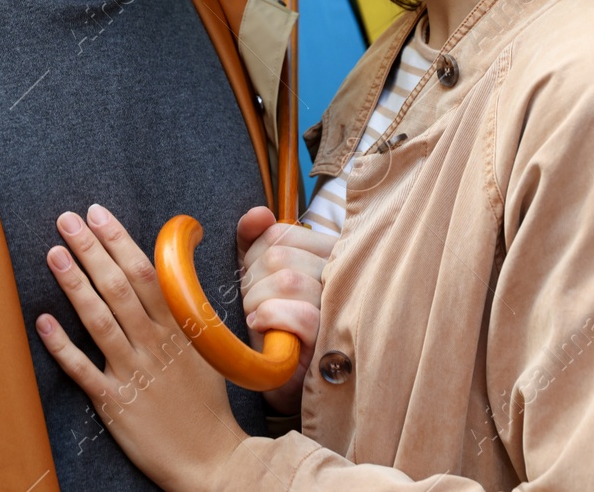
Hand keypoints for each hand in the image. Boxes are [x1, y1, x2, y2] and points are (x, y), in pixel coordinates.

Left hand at [37, 204, 245, 491]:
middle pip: (119, 288)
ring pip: (100, 321)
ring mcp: (134, 372)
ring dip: (75, 285)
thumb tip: (168, 271)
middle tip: (67, 220)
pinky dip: (62, 346)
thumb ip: (183, 311)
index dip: (119, 241)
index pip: (146, 274)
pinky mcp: (115, 402)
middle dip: (91, 250)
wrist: (212, 459)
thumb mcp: (205, 349)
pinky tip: (43, 321)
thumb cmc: (206, 402)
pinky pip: (84, 370)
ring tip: (54, 253)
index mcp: (178, 328)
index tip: (98, 214)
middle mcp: (155, 344)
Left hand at [236, 206, 334, 415]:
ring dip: (258, 302)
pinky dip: (272, 319)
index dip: (254, 256)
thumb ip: (254, 240)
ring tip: (259, 319)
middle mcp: (340, 275)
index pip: (280, 233)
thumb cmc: (273, 323)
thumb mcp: (259, 278)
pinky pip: (301, 315)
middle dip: (252, 284)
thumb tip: (259, 213)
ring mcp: (341, 306)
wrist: (285, 380)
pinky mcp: (334, 340)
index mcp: (326, 253)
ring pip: (288, 281)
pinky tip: (263, 329)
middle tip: (254, 306)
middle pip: (279, 257)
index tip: (254, 280)